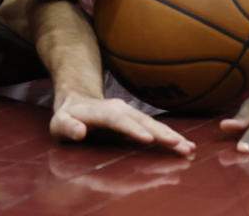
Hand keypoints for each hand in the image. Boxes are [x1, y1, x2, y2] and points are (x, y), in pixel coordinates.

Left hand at [50, 92, 195, 155]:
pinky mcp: (138, 120)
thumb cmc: (67, 117)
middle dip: (161, 134)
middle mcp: (119, 109)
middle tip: (179, 146)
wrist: (78, 100)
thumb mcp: (59, 123)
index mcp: (100, 111)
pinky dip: (171, 137)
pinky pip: (156, 128)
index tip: (147, 139)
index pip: (117, 120)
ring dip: (171, 136)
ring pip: (153, 124)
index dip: (131, 129)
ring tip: (188, 148)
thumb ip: (67, 127)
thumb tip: (79, 132)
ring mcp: (131, 113)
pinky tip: (187, 145)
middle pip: (142, 121)